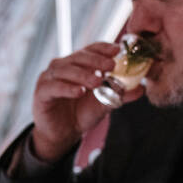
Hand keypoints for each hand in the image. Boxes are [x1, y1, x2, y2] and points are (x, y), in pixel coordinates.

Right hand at [30, 41, 136, 162]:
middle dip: (95, 60)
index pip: (90, 50)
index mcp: (77, 64)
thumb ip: (119, 94)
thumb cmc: (81, 113)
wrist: (62, 134)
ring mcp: (49, 78)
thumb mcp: (104, 103)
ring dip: (82, 74)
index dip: (103, 48)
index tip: (117, 50)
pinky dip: (67, 88)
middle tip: (110, 65)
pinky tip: (79, 92)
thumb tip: (141, 89)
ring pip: (65, 70)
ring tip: (97, 81)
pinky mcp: (41, 92)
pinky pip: (54, 87)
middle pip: (78, 57)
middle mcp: (62, 67)